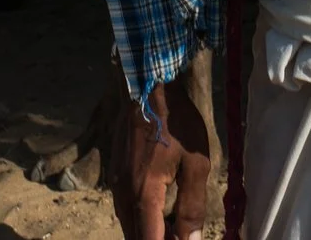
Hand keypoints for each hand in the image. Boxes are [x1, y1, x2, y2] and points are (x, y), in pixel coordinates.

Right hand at [109, 81, 211, 239]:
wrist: (146, 86)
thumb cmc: (175, 122)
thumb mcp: (195, 163)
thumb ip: (191, 205)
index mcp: (143, 195)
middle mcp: (122, 195)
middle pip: (135, 238)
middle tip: (182, 234)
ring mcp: (115, 183)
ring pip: (129, 224)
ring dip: (149, 232)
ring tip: (174, 227)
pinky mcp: (115, 172)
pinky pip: (125, 208)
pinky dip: (141, 217)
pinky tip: (160, 210)